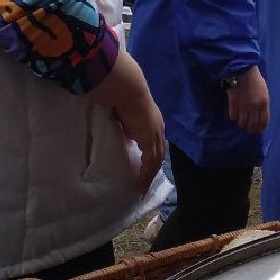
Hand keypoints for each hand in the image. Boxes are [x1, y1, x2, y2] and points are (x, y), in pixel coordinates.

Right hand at [87, 50, 165, 191]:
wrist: (128, 90)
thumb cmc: (122, 95)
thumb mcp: (123, 112)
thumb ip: (125, 122)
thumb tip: (121, 128)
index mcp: (152, 121)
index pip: (154, 142)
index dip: (151, 155)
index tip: (145, 167)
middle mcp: (158, 129)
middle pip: (158, 154)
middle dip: (152, 169)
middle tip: (144, 184)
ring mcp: (156, 135)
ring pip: (156, 161)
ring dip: (148, 176)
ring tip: (141, 189)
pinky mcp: (150, 141)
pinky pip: (149, 163)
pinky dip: (145, 175)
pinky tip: (139, 185)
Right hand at [226, 67, 268, 133]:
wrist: (242, 71)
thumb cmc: (255, 79)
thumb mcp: (264, 91)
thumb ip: (263, 103)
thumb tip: (260, 114)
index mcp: (264, 103)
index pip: (264, 121)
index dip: (261, 128)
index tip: (258, 130)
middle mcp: (254, 106)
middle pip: (252, 124)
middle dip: (251, 129)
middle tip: (249, 129)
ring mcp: (243, 106)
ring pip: (242, 123)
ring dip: (242, 125)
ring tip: (242, 123)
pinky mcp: (233, 104)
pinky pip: (233, 116)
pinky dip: (234, 117)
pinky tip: (235, 115)